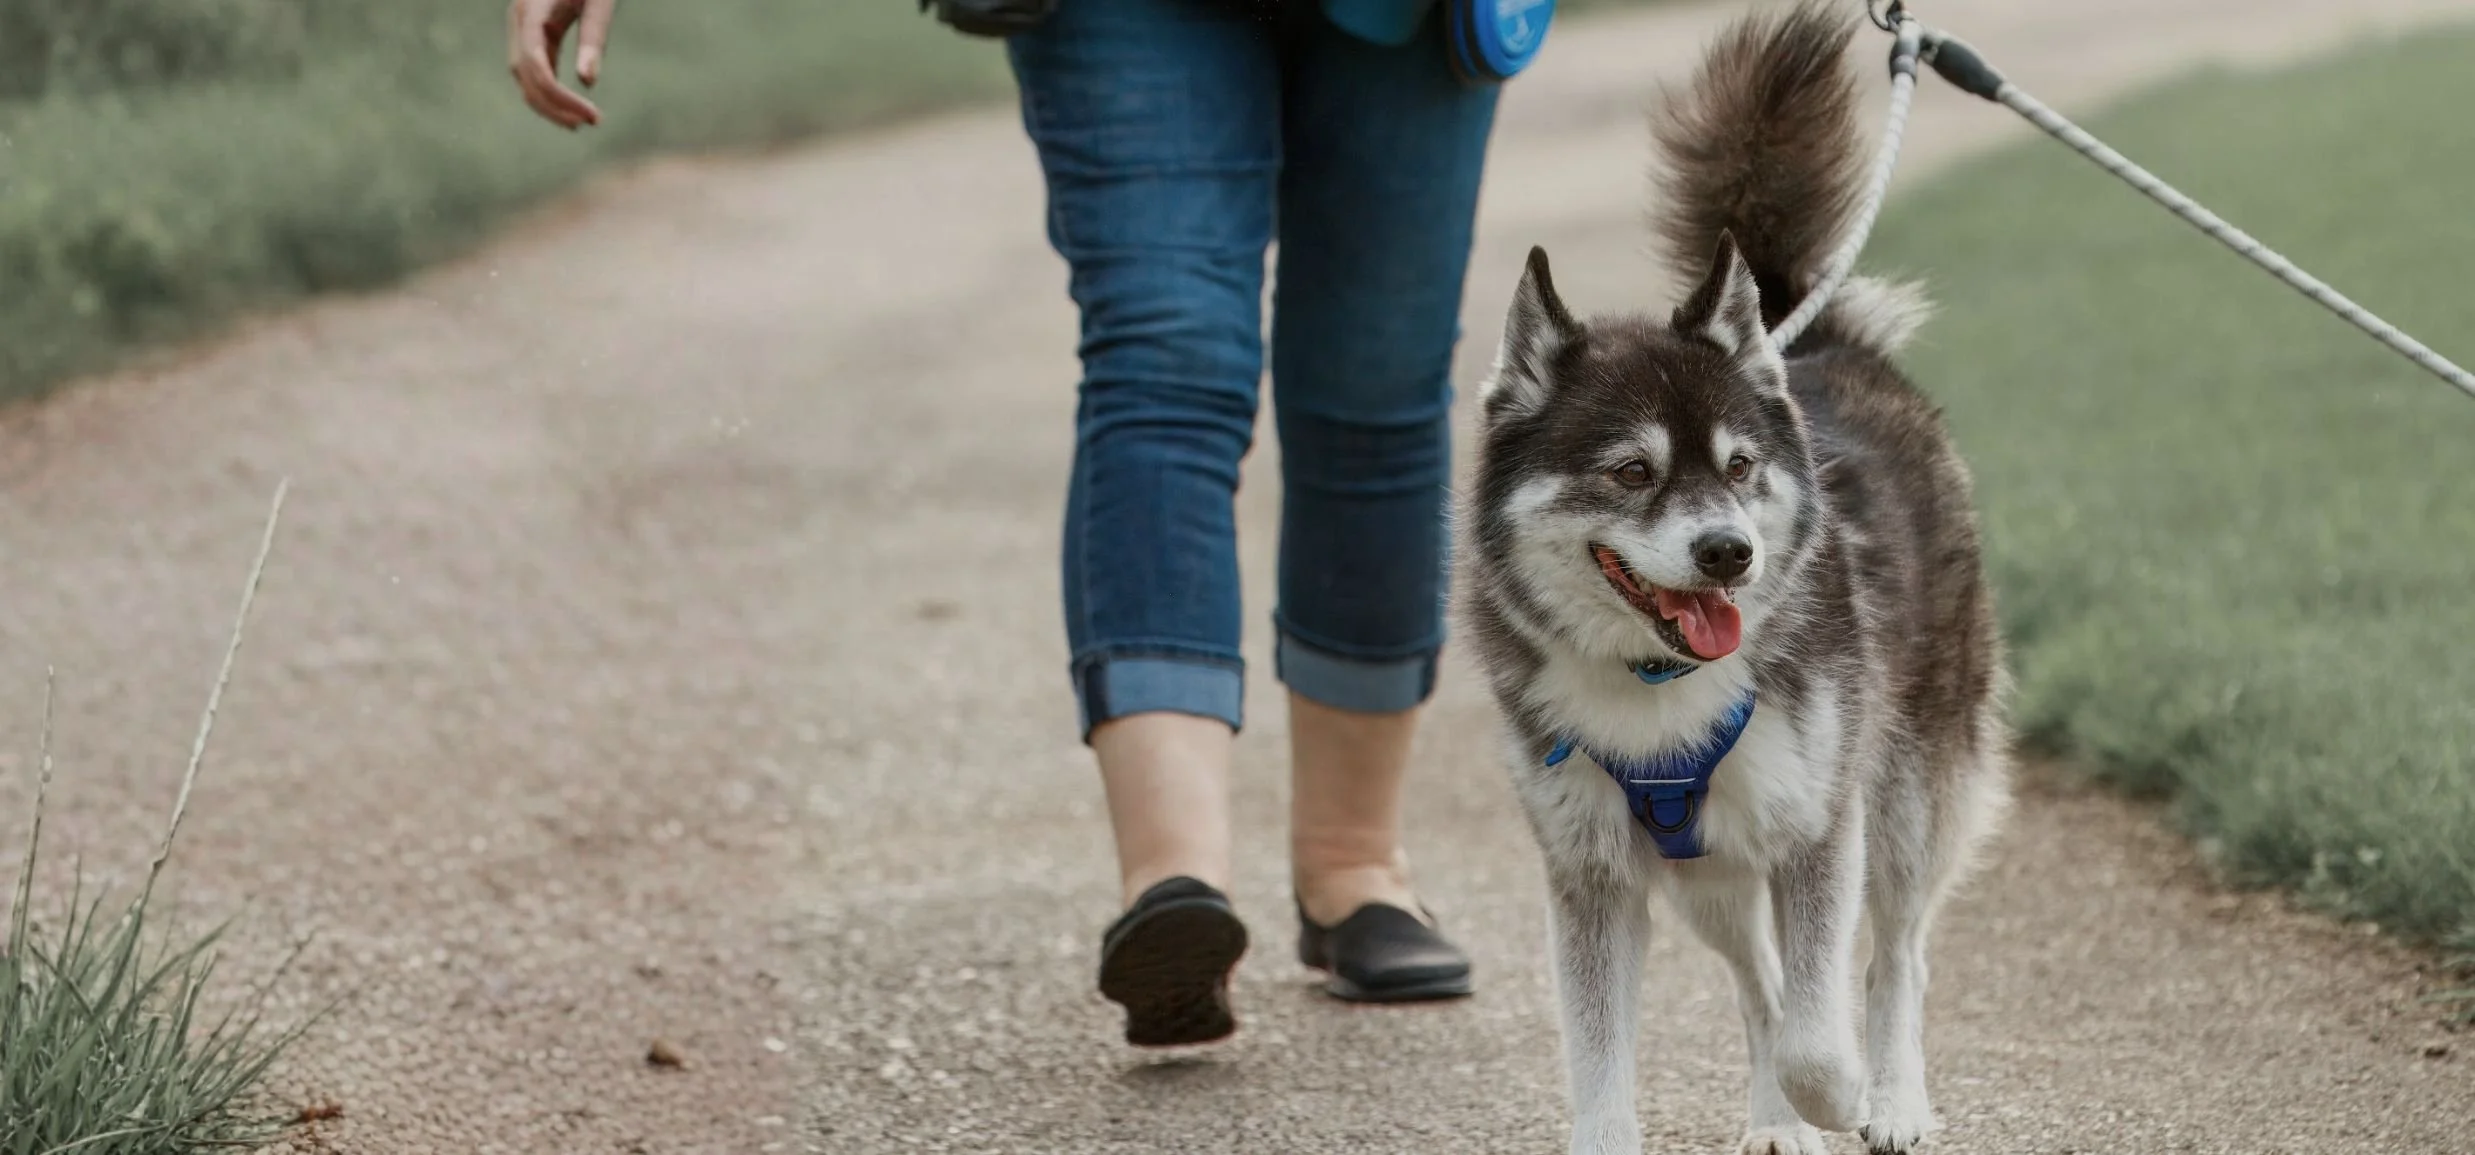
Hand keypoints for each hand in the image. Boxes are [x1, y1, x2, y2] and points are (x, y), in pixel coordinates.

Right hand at [507, 0, 616, 128]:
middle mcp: (519, 18)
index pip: (535, 64)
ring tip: (581, 122)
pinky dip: (550, 90)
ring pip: (524, 75)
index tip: (591, 116)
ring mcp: (522, 26)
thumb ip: (594, 38)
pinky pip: (534, 68)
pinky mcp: (532, 31)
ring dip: (549, 103)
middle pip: (524, 74)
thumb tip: (587, 82)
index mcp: (531, 8)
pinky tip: (572, 106)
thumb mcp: (600, 2)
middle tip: (590, 122)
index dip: (559, 96)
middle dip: (554, 105)